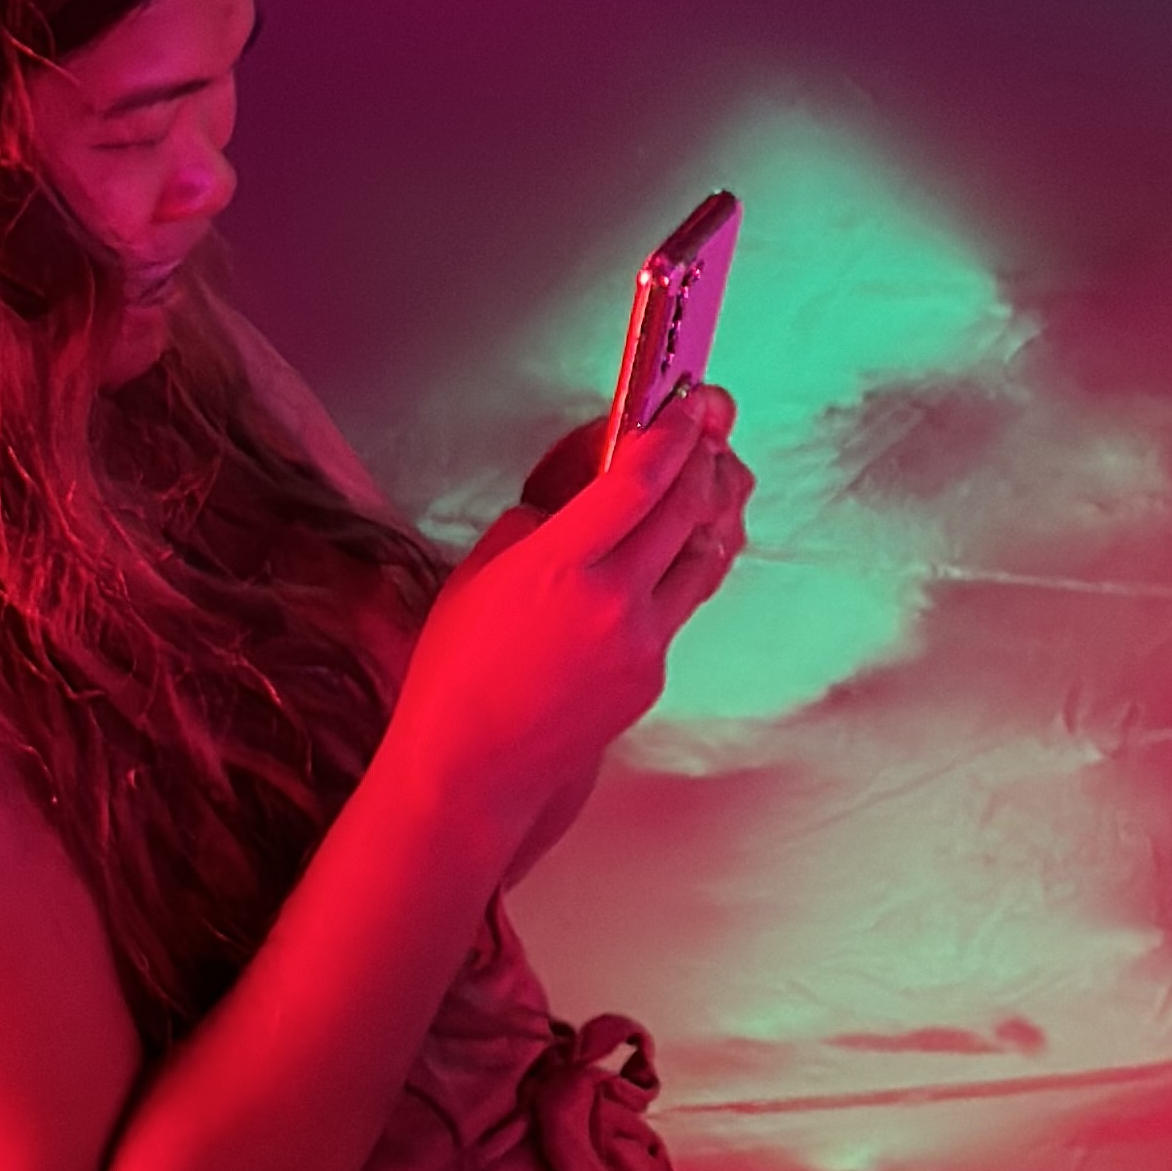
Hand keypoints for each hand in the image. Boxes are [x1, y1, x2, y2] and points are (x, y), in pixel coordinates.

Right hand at [389, 390, 746, 858]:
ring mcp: (642, 643)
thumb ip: (540, 522)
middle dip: (705, 454)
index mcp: (558, 568)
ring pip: (706, 554)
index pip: (640, 481)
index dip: (672, 431)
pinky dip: (691, 558)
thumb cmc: (457, 671)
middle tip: (710, 420)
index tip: (688, 400)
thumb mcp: (479, 574)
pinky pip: (686, 599)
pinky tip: (684, 537)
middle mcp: (612, 603)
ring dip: (714, 504)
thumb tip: (590, 487)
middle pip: (689, 508)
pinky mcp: (656, 673)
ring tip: (711, 469)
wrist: (472, 770)